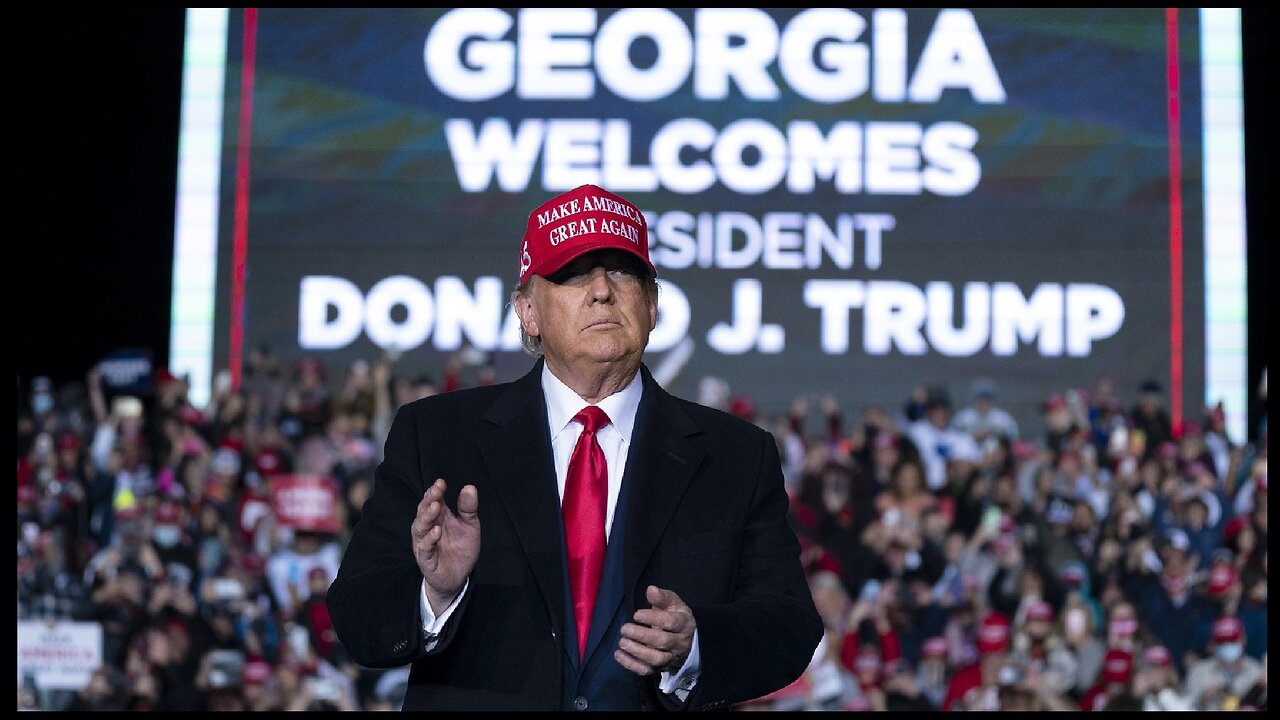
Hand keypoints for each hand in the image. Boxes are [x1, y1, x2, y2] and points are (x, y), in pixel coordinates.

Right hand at [412, 479, 479, 612]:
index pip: (432, 500)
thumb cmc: (461, 548)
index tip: (441, 483)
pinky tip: (436, 532)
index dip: (435, 491)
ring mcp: (424, 543)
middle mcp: (428, 528)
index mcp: (438, 517)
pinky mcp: (426, 559)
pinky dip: (429, 540)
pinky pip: (424, 548)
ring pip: (420, 528)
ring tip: (435, 507)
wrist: (458, 577)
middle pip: (423, 511)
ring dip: (426, 517)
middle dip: (429, 500)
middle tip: (436, 491)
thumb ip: (468, 508)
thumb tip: (469, 487)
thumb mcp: (470, 526)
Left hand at [616, 585, 695, 676]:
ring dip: (637, 651)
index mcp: (684, 624)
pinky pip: (646, 670)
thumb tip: (650, 589)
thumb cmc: (675, 617)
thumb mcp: (673, 604)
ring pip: (655, 659)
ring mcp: (670, 658)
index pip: (670, 622)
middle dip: (642, 636)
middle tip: (625, 629)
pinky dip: (631, 665)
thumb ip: (662, 597)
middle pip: (662, 642)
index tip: (636, 615)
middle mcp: (679, 643)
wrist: (686, 640)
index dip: (653, 619)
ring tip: (622, 642)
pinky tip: (619, 654)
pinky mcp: (660, 668)